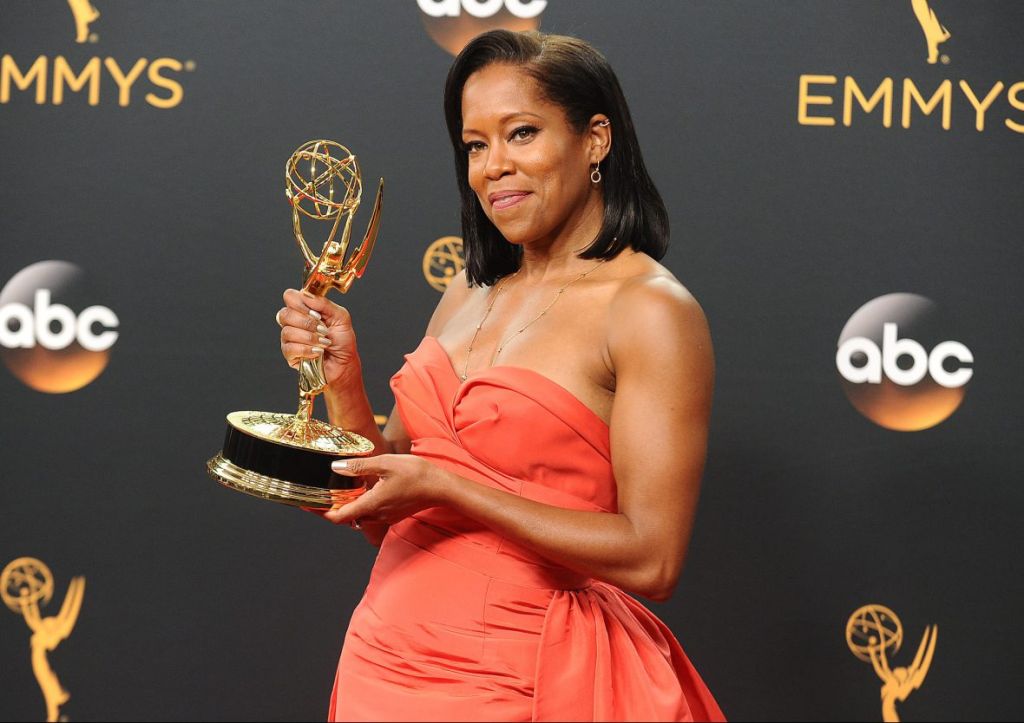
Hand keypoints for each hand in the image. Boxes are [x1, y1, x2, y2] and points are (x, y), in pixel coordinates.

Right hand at [277, 288, 361, 389]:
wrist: (344, 363)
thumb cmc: (342, 341)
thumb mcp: (341, 317)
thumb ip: (324, 303)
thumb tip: (306, 294)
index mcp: (305, 309)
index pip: (290, 297)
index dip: (301, 303)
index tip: (318, 314)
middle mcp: (294, 321)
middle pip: (284, 313)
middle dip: (307, 323)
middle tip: (323, 330)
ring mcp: (290, 338)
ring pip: (287, 331)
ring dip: (309, 337)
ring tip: (324, 343)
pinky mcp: (289, 354)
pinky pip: (289, 348)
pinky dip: (306, 350)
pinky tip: (317, 352)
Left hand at [322, 454, 448, 526]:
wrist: (441, 487)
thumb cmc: (417, 474)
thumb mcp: (386, 463)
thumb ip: (359, 466)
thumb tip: (336, 468)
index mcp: (371, 504)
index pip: (338, 516)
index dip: (319, 512)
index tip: (306, 504)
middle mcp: (376, 515)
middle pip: (345, 518)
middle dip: (329, 509)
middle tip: (316, 497)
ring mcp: (385, 516)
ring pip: (358, 517)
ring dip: (345, 508)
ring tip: (335, 494)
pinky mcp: (392, 514)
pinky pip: (370, 513)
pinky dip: (359, 506)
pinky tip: (360, 492)